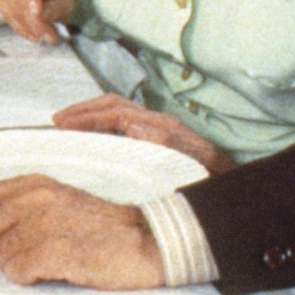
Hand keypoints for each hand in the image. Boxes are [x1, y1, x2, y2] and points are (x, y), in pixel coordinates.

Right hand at [0, 0, 76, 44]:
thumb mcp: (67, 1)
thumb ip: (55, 8)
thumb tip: (39, 18)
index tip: (38, 15)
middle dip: (33, 19)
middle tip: (49, 36)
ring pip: (10, 5)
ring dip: (26, 25)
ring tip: (42, 37)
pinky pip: (4, 11)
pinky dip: (18, 25)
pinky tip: (30, 33)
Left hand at [0, 175, 165, 289]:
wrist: (147, 240)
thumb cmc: (101, 226)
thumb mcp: (57, 201)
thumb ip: (20, 207)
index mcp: (33, 184)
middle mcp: (36, 199)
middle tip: (8, 259)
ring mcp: (47, 224)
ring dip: (10, 266)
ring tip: (37, 266)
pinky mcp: (60, 252)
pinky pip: (19, 271)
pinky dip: (26, 278)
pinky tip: (46, 274)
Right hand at [53, 94, 235, 174]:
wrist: (236, 190)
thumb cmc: (214, 181)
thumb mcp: (195, 164)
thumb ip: (167, 142)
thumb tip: (133, 125)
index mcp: (164, 128)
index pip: (117, 114)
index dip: (89, 118)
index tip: (65, 125)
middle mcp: (159, 123)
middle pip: (115, 104)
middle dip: (84, 109)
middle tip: (58, 120)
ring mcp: (159, 130)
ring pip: (119, 110)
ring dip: (91, 113)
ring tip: (67, 122)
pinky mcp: (158, 140)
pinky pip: (124, 122)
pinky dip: (102, 123)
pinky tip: (91, 136)